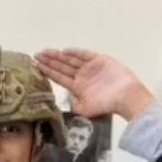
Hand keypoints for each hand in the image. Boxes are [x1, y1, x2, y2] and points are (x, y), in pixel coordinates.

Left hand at [34, 49, 154, 121]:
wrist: (125, 97)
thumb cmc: (105, 105)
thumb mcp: (84, 109)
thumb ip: (72, 103)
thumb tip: (63, 98)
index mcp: (77, 87)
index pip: (59, 78)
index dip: (48, 72)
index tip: (36, 66)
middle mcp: (81, 76)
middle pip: (62, 67)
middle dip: (49, 61)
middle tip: (36, 56)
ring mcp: (89, 67)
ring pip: (70, 60)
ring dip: (58, 56)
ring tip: (45, 52)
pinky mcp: (99, 60)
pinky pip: (84, 55)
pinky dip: (75, 53)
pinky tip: (64, 52)